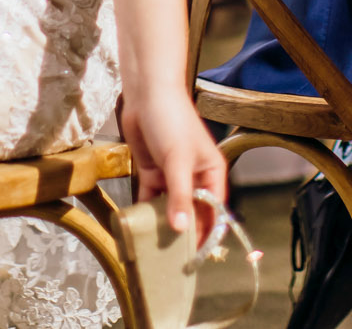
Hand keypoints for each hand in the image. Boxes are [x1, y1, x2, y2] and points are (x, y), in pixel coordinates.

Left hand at [121, 90, 226, 240]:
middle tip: (172, 258)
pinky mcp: (152, 171)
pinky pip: (150, 197)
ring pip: (169, 206)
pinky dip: (145, 210)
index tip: (196, 255)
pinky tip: (138, 227)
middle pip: (191, 211)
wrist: (146, 93)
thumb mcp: (178, 160)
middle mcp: (194, 176)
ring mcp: (171, 174)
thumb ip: (179, 195)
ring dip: (162, 223)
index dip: (206, 232)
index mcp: (211, 172)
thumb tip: (181, 229)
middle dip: (183, 231)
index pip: (213, 209)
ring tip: (154, 248)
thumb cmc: (171, 120)